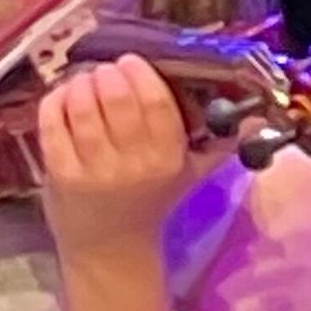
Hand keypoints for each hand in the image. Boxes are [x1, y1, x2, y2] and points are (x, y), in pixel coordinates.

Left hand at [37, 55, 199, 271]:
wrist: (111, 247)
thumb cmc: (151, 201)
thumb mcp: (188, 175)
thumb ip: (219, 145)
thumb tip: (257, 118)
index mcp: (169, 159)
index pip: (157, 102)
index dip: (140, 73)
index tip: (131, 64)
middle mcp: (134, 165)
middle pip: (117, 97)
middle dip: (107, 74)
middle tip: (105, 74)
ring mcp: (95, 170)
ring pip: (82, 105)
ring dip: (80, 84)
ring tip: (84, 84)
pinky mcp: (62, 173)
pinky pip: (53, 121)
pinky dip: (55, 100)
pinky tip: (63, 99)